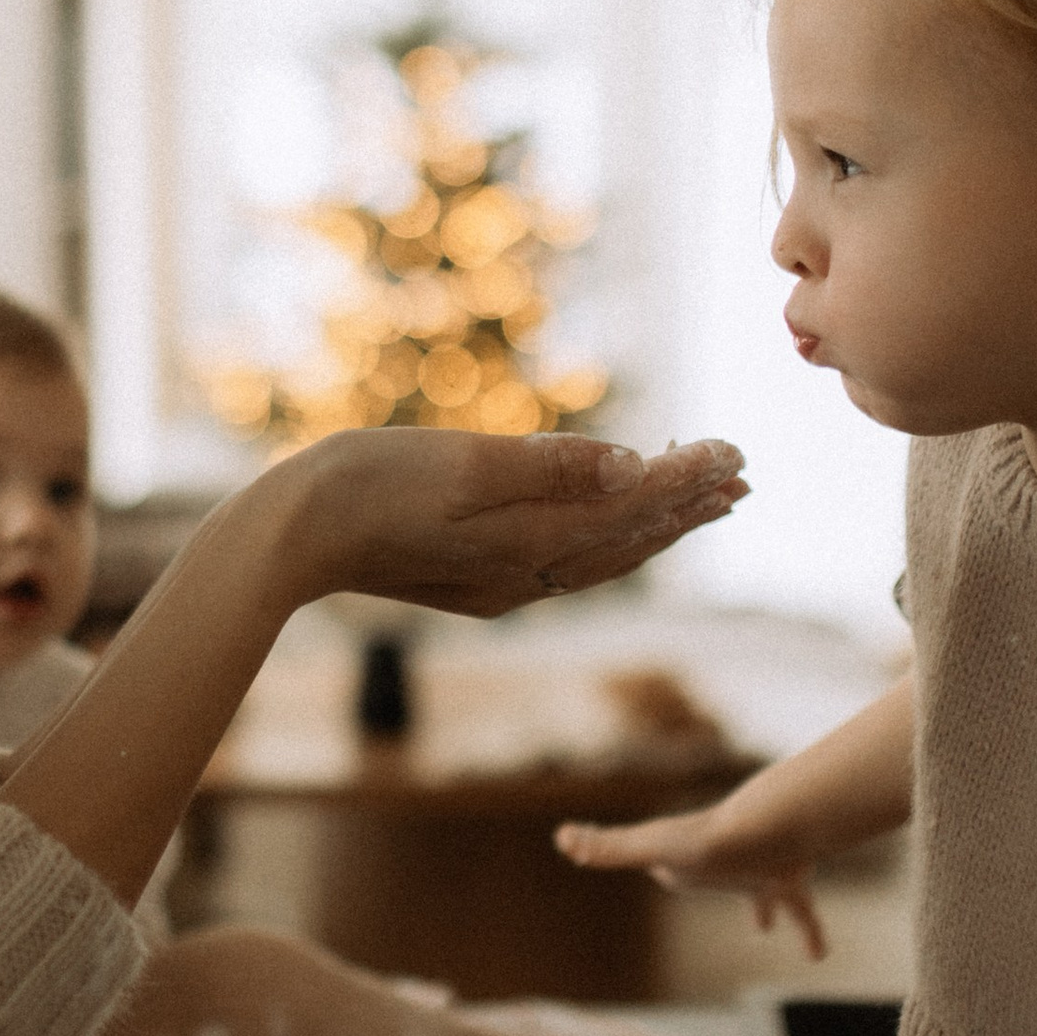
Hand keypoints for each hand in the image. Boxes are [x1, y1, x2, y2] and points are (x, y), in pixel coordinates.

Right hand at [273, 427, 745, 619]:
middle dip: (687, 507)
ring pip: (601, 556)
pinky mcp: (476, 581)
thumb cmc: (369, 482)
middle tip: (743, 478)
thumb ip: (552, 467)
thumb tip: (634, 466)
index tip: (735, 451)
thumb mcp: (464, 462)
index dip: (687, 480)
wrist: (294, 533)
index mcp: (527, 541)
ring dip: (656, 526)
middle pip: (628, 541)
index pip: (630, 508)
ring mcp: (501, 584)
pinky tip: (613, 526)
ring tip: (701, 500)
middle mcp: (525, 574)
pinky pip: (566, 563)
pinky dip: (608, 539)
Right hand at [554, 801, 826, 949]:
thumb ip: (607, 847)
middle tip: (688, 888)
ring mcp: (759, 875)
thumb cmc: (705, 840)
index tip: (656, 865)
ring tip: (764, 931)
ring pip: (762, 898)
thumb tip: (562, 837)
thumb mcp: (648, 847)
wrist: (770, 831)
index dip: (662, 866)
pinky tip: (820, 956)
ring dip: (765, 912)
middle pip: (712, 875)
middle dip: (707, 879)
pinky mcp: (791, 885)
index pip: (668, 866)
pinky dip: (811, 935)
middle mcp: (724, 866)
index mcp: (686, 862)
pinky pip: (803, 915)